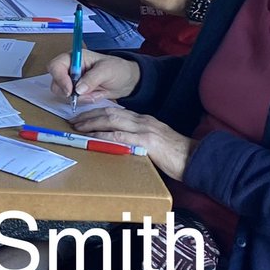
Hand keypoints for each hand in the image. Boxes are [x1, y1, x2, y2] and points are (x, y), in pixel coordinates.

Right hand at [46, 48, 140, 103]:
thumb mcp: (106, 71)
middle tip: (84, 95)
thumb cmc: (118, 69)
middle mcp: (70, 69)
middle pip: (55, 82)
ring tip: (95, 94)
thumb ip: (91, 78)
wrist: (127, 81)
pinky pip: (73, 101)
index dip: (59, 78)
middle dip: (69, 92)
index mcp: (74, 58)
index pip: (56, 66)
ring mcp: (72, 82)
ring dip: (79, 98)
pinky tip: (96, 95)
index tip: (70, 91)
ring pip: (63, 94)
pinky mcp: (77, 92)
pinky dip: (84, 101)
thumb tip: (78, 89)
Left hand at [70, 109, 196, 180]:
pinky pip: (121, 136)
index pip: (116, 111)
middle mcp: (142, 121)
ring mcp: (145, 129)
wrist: (196, 158)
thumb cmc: (176, 155)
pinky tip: (94, 137)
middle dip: (90, 115)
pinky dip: (105, 135)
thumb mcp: (155, 142)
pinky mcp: (147, 141)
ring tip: (78, 127)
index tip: (83, 117)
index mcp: (143, 120)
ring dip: (92, 123)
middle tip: (73, 120)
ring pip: (113, 120)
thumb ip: (138, 140)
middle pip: (110, 112)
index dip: (97, 113)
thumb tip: (120, 144)